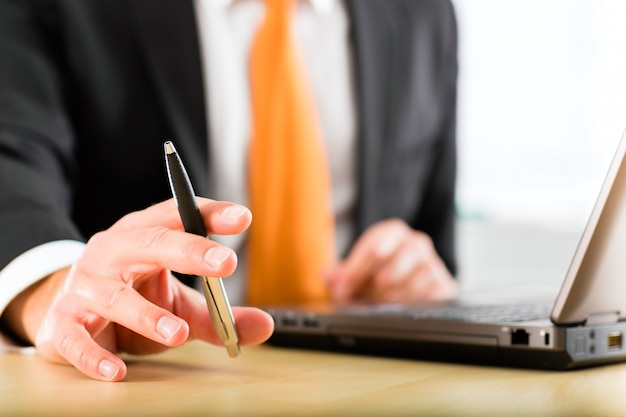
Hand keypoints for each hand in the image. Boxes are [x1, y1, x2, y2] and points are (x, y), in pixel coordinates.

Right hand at [1, 198, 273, 380]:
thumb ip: (218, 314)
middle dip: (188, 251)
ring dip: (147, 315)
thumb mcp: (179, 304)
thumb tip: (265, 326)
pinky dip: (94, 355)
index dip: (210, 214)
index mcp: (143, 236)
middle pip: (150, 243)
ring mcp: (84, 286)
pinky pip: (76, 339)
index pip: (178, 217)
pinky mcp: (62, 322)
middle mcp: (112, 252)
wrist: (66, 312)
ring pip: (114, 296)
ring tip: (177, 333)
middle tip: (225, 264)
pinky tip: (117, 371)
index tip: (242, 218)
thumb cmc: (133, 299)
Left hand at [326, 219, 457, 302]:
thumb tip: (328, 277)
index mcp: (393, 233)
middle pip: (402, 256)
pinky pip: (433, 294)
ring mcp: (433, 264)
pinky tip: (403, 308)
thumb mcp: (356, 273)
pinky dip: (415, 303)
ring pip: (418, 276)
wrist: (410, 285)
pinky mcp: (445, 285)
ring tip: (383, 303)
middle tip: (369, 292)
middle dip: (382, 277)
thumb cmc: (377, 275)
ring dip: (396, 293)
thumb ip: (340, 275)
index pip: (375, 245)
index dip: (356, 268)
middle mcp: (416, 244)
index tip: (343, 287)